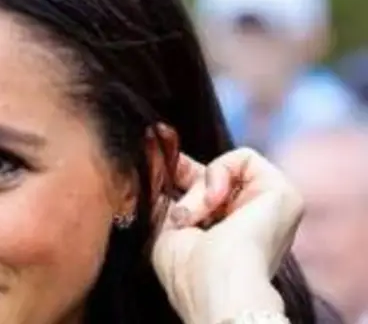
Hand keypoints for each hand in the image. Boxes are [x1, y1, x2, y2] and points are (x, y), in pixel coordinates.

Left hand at [151, 148, 303, 323]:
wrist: (218, 288)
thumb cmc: (190, 272)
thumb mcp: (168, 231)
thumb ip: (169, 201)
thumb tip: (158, 166)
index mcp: (229, 234)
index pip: (204, 190)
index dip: (181, 172)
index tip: (157, 155)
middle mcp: (254, 221)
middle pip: (213, 177)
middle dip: (186, 182)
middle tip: (179, 213)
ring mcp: (272, 208)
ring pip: (225, 170)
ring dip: (200, 189)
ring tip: (194, 218)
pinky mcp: (285, 193)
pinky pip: (245, 157)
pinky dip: (220, 173)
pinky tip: (215, 203)